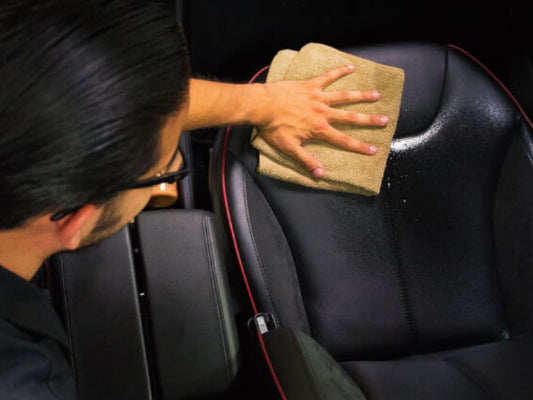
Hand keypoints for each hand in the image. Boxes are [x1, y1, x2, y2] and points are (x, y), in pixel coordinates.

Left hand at [255, 65, 388, 177]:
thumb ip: (306, 161)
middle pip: (350, 117)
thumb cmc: (273, 128)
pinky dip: (339, 71)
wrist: (262, 106)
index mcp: (319, 129)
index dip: (359, 146)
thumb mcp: (289, 148)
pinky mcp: (310, 85)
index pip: (343, 140)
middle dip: (369, 120)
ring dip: (361, 96)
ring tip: (376, 95)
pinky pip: (327, 77)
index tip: (373, 149)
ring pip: (344, 96)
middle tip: (385, 120)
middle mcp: (323, 112)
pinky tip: (351, 67)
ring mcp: (317, 97)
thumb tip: (320, 174)